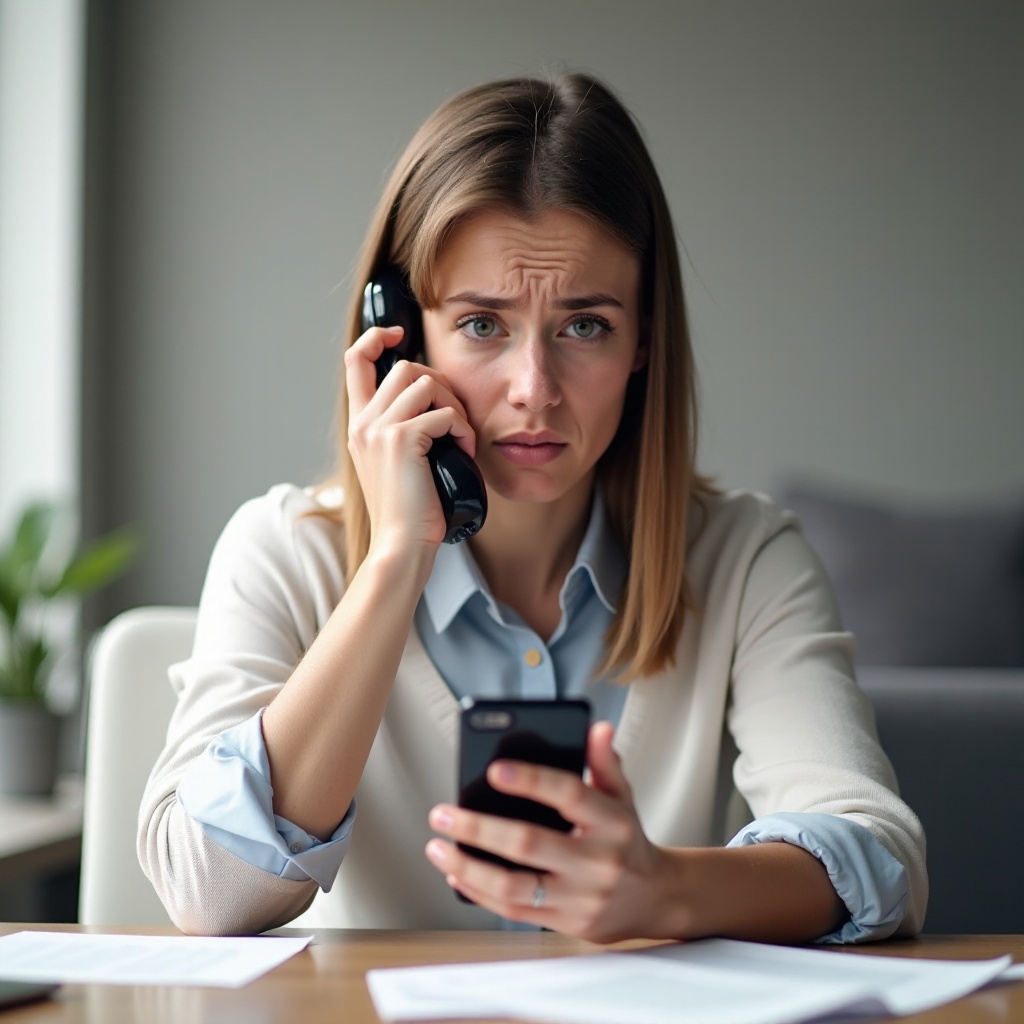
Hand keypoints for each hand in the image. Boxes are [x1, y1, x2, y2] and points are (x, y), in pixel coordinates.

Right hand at [345, 325, 476, 549]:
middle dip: (440, 384)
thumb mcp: (397, 463)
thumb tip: (432, 395)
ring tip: (460, 438)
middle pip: (405, 367)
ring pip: (426, 383)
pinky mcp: (401, 441)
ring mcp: (379, 430)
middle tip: (455, 418)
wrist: (401, 545)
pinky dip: (462, 430)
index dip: (376, 337)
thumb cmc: (409, 510)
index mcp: (359, 425)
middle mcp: (363, 422)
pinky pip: (444, 414)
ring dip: (454, 407)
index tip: (399, 334)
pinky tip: (464, 453)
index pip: (354, 360)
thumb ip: (402, 429)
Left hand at [425, 721, 676, 942]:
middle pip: (529, 843)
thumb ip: (604, 762)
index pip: (570, 794)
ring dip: (468, 867)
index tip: (495, 769)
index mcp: (612, 822)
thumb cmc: (626, 840)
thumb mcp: (622, 796)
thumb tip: (597, 729)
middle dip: (478, 828)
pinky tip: (456, 873)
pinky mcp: (564, 923)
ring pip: (513, 886)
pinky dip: (479, 893)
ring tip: (438, 847)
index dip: (532, 780)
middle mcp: (596, 862)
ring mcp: (579, 897)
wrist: (653, 900)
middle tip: (442, 814)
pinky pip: (513, 910)